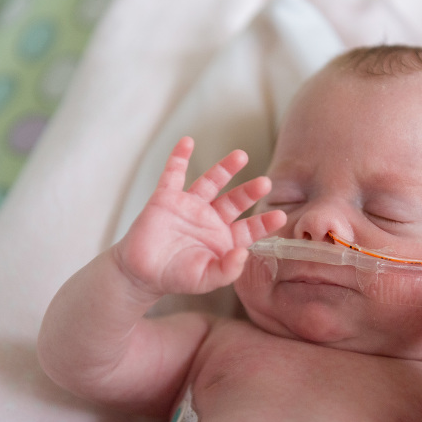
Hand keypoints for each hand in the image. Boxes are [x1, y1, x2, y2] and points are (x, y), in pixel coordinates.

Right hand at [115, 136, 286, 296]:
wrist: (141, 272)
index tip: (280, 216)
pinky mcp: (166, 197)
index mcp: (224, 238)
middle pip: (235, 200)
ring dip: (225, 168)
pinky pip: (173, 174)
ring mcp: (190, 205)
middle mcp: (211, 218)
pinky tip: (187, 141)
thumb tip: (243, 254)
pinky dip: (179, 157)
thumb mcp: (204, 280)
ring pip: (210, 182)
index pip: (249, 228)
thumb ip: (226, 271)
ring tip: (241, 155)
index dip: (264, 222)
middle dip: (250, 191)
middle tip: (265, 183)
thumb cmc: (176, 277)